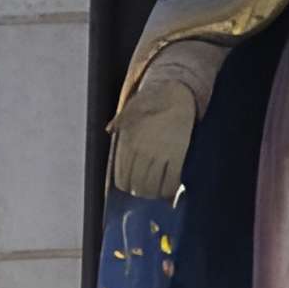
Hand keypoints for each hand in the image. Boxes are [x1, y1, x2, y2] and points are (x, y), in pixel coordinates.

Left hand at [109, 76, 196, 197]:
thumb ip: (119, 121)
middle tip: (143, 192)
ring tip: (155, 193)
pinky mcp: (178, 157)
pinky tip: (170, 190)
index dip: (125, 185)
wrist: (179, 93)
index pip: (122, 176)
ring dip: (153, 194)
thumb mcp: (132, 107)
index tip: (129, 187)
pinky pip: (171, 182)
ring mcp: (160, 155)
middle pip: (137, 185)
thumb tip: (109, 129)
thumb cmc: (155, 100)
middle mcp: (142, 151)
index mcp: (128, 142)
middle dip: (139, 192)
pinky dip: (169, 190)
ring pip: (153, 187)